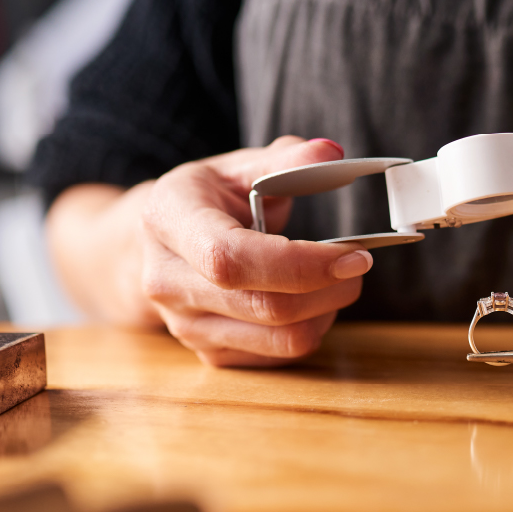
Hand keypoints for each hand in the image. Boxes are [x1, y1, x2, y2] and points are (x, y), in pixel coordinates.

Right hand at [139, 136, 370, 366]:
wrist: (154, 247)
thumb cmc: (204, 202)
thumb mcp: (236, 168)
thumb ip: (285, 160)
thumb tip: (331, 154)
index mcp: (169, 220)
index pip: (233, 258)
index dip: (300, 264)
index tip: (354, 255)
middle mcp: (167, 280)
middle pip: (264, 306)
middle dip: (329, 288)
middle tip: (358, 264)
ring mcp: (184, 325)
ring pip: (279, 340)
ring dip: (327, 312)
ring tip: (339, 282)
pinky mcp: (208, 353)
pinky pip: (277, 357)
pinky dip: (310, 331)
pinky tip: (313, 302)